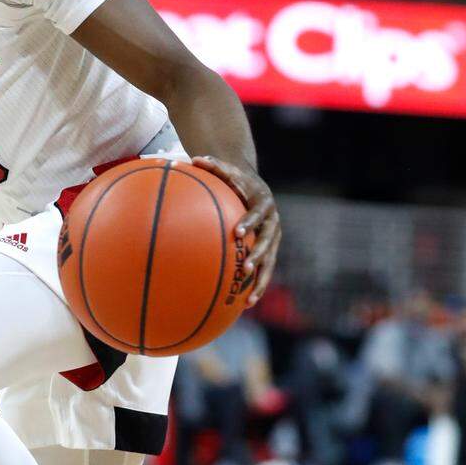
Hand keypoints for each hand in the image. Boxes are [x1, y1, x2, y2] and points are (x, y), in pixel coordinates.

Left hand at [192, 155, 280, 305]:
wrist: (254, 186)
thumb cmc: (234, 179)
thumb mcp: (226, 171)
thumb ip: (212, 166)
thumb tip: (192, 159)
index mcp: (262, 202)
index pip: (257, 213)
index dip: (249, 223)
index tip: (238, 233)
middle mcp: (272, 221)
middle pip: (268, 240)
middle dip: (258, 254)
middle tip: (246, 267)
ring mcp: (273, 237)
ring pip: (271, 260)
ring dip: (261, 278)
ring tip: (250, 297)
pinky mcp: (269, 250)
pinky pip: (266, 270)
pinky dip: (257, 286)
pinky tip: (247, 305)